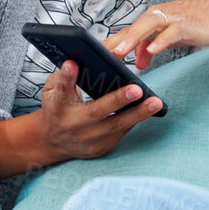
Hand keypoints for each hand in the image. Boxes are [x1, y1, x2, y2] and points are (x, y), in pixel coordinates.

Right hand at [36, 58, 164, 160]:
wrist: (52, 142)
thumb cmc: (57, 109)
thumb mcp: (53, 90)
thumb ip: (66, 77)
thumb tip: (83, 60)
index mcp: (57, 106)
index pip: (62, 89)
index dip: (66, 77)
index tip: (72, 63)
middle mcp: (72, 125)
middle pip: (95, 112)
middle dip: (117, 100)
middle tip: (137, 89)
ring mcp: (87, 140)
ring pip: (115, 126)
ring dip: (138, 114)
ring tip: (156, 102)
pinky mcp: (99, 149)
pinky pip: (120, 133)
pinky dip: (135, 120)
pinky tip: (148, 109)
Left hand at [101, 0, 208, 69]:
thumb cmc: (201, 23)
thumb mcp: (173, 36)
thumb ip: (153, 45)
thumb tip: (137, 61)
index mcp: (153, 20)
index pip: (126, 32)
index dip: (109, 44)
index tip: (91, 56)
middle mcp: (159, 16)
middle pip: (131, 29)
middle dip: (113, 42)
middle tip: (94, 56)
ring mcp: (173, 19)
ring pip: (147, 27)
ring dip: (132, 39)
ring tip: (118, 53)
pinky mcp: (188, 25)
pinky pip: (171, 33)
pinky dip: (161, 42)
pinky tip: (151, 53)